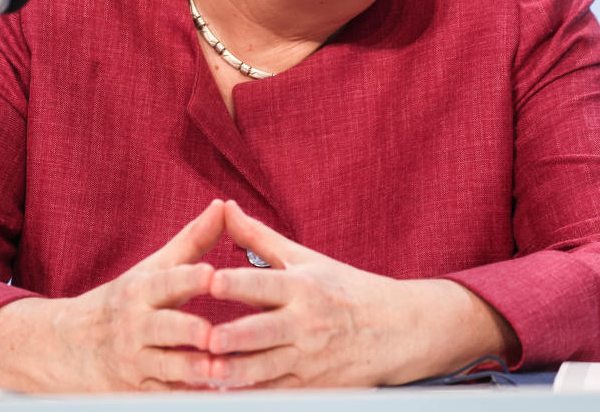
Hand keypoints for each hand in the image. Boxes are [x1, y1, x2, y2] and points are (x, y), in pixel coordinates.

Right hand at [0, 199, 225, 390]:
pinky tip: (213, 395)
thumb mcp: (150, 270)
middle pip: (164, 329)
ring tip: (223, 370)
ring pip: (167, 369)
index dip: (188, 278)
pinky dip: (188, 397)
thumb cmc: (123, 301)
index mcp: (139, 291)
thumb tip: (223, 206)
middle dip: (188, 332)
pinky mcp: (138, 394)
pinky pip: (166, 398)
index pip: (165, 282)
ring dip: (194, 371)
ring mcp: (135, 363)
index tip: (211, 274)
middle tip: (213, 333)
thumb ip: (191, 242)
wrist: (66, 348)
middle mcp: (135, 327)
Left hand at [205, 199, 518, 387]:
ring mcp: (309, 360)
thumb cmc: (343, 287)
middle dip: (233, 338)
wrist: (396, 330)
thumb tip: (224, 207)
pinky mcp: (313, 389)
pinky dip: (252, 396)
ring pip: (265, 370)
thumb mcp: (304, 258)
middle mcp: (305, 324)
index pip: (264, 284)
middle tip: (204, 339)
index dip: (237, 282)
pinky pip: (276, 395)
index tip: (210, 280)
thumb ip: (259, 236)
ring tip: (204, 373)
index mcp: (301, 287)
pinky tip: (224, 397)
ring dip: (234, 374)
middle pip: (262, 333)